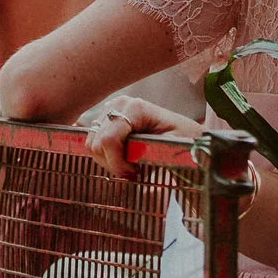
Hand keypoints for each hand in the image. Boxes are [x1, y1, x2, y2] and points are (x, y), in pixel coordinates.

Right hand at [78, 95, 199, 178]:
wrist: (185, 134)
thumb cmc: (182, 139)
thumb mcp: (171, 146)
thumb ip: (151, 150)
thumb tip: (132, 156)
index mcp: (135, 108)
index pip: (109, 141)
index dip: (117, 163)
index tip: (135, 173)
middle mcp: (119, 104)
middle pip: (97, 144)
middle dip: (113, 163)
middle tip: (134, 171)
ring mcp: (110, 110)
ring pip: (92, 145)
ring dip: (109, 161)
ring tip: (131, 164)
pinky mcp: (105, 119)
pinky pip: (94, 143)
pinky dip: (107, 156)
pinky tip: (124, 158)